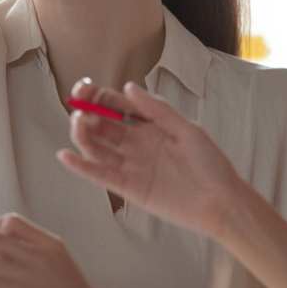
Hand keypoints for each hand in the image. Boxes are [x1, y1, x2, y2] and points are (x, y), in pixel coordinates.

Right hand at [57, 80, 247, 240]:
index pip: (116, 105)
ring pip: (96, 147)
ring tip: (78, 123)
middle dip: (86, 113)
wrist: (220, 201)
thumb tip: (127, 87)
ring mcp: (130, 165)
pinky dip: (81, 166)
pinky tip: (66, 155)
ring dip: (82, 134)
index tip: (85, 87)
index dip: (98, 95)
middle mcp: (135, 143)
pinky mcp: (128, 188)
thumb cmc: (209, 162)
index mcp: (148, 125)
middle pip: (101, 125)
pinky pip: (100, 175)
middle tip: (80, 107)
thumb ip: (156, 109)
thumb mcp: (186, 129)